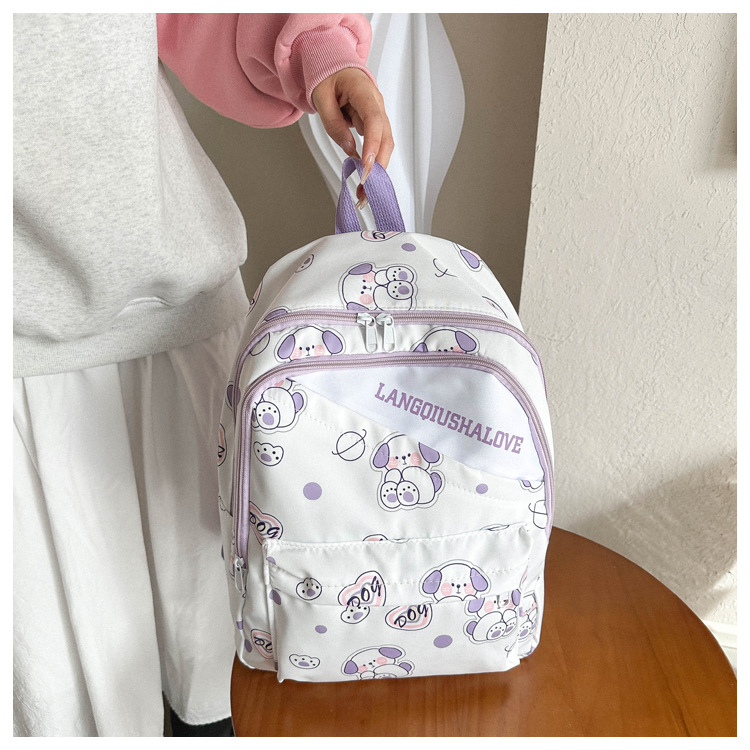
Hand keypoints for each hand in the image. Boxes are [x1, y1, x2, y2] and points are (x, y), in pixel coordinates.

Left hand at [312, 67, 393, 207]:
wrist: (334, 66)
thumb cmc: (328, 76)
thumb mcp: (321, 96)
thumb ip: (333, 123)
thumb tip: (349, 149)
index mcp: (364, 91)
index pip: (373, 120)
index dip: (372, 144)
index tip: (366, 166)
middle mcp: (377, 105)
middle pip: (385, 138)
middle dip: (377, 167)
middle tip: (364, 190)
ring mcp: (378, 116)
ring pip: (385, 146)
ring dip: (376, 170)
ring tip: (363, 192)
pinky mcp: (374, 127)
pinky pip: (377, 147)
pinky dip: (372, 165)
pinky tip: (364, 180)